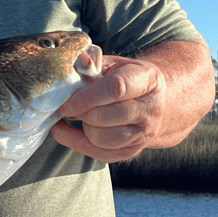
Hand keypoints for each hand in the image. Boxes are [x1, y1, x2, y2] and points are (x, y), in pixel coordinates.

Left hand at [51, 54, 167, 162]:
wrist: (151, 102)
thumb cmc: (126, 79)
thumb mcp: (113, 64)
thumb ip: (91, 65)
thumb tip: (68, 69)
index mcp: (148, 79)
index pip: (116, 89)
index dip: (86, 97)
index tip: (65, 102)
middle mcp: (150, 109)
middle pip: (104, 117)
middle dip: (80, 112)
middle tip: (68, 106)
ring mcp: (143, 133)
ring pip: (99, 138)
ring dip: (81, 127)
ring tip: (76, 115)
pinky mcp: (131, 151)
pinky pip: (97, 153)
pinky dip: (75, 142)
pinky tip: (66, 131)